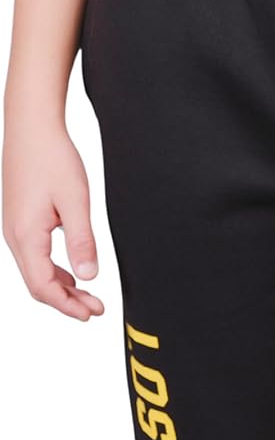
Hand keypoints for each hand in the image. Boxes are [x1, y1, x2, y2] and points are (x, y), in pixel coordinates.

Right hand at [2, 117, 103, 319]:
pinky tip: (72, 272)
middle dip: (66, 302)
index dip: (67, 306)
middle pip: (38, 284)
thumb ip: (82, 241)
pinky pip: (34, 256)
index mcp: (26, 235)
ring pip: (35, 272)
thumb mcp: (76, 201)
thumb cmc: (51, 157)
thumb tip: (89, 276)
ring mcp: (14, 229)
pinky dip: (53, 271)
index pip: (43, 287)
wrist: (31, 126)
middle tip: (94, 309)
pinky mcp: (19, 221)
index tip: (90, 313)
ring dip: (61, 287)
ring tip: (87, 296)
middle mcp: (14, 236)